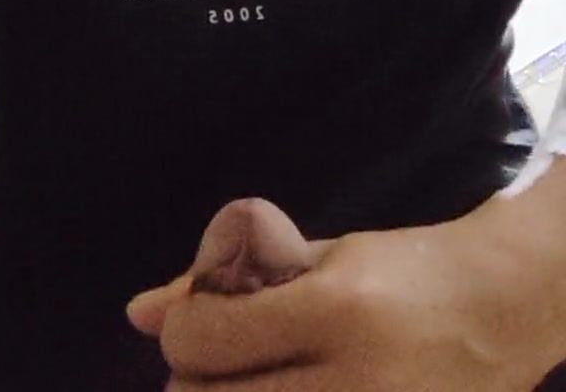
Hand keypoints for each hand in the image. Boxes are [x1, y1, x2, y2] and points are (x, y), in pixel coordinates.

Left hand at [125, 196, 544, 390]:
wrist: (498, 309)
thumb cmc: (402, 270)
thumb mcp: (317, 257)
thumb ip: (229, 280)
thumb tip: (137, 312)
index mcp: (333, 308)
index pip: (207, 339)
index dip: (186, 328)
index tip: (204, 317)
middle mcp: (352, 377)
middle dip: (196, 380)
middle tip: (221, 360)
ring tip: (252, 378)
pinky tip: (281, 389)